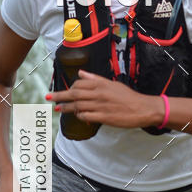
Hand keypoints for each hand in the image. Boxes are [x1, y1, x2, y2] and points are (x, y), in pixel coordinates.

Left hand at [47, 71, 163, 128]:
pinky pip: (86, 116)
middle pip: (74, 94)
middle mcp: (99, 93)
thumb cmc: (128, 96)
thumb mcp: (112, 83)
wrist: (142, 108)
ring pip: (78, 106)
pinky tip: (77, 116)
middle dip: (59, 96)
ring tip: (58, 109)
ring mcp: (100, 106)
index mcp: (100, 84)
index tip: (63, 91)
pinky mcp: (104, 117)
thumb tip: (81, 73)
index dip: (69, 87)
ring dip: (66, 108)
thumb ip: (95, 78)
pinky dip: (79, 116)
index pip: (79, 83)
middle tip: (48, 98)